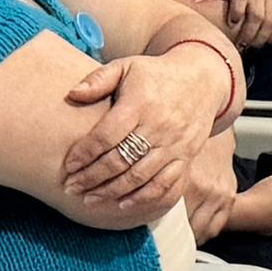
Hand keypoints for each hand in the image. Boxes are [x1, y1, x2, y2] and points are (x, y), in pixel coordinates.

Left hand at [59, 43, 232, 213]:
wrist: (203, 79)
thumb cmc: (157, 74)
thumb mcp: (127, 66)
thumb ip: (99, 79)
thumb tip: (72, 94)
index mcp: (140, 103)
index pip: (107, 135)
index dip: (85, 153)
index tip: (68, 166)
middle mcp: (159, 126)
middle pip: (120, 160)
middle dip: (92, 178)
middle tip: (71, 188)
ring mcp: (175, 144)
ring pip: (140, 176)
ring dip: (112, 191)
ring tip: (90, 199)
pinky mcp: (186, 156)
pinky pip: (166, 184)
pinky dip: (144, 198)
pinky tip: (124, 204)